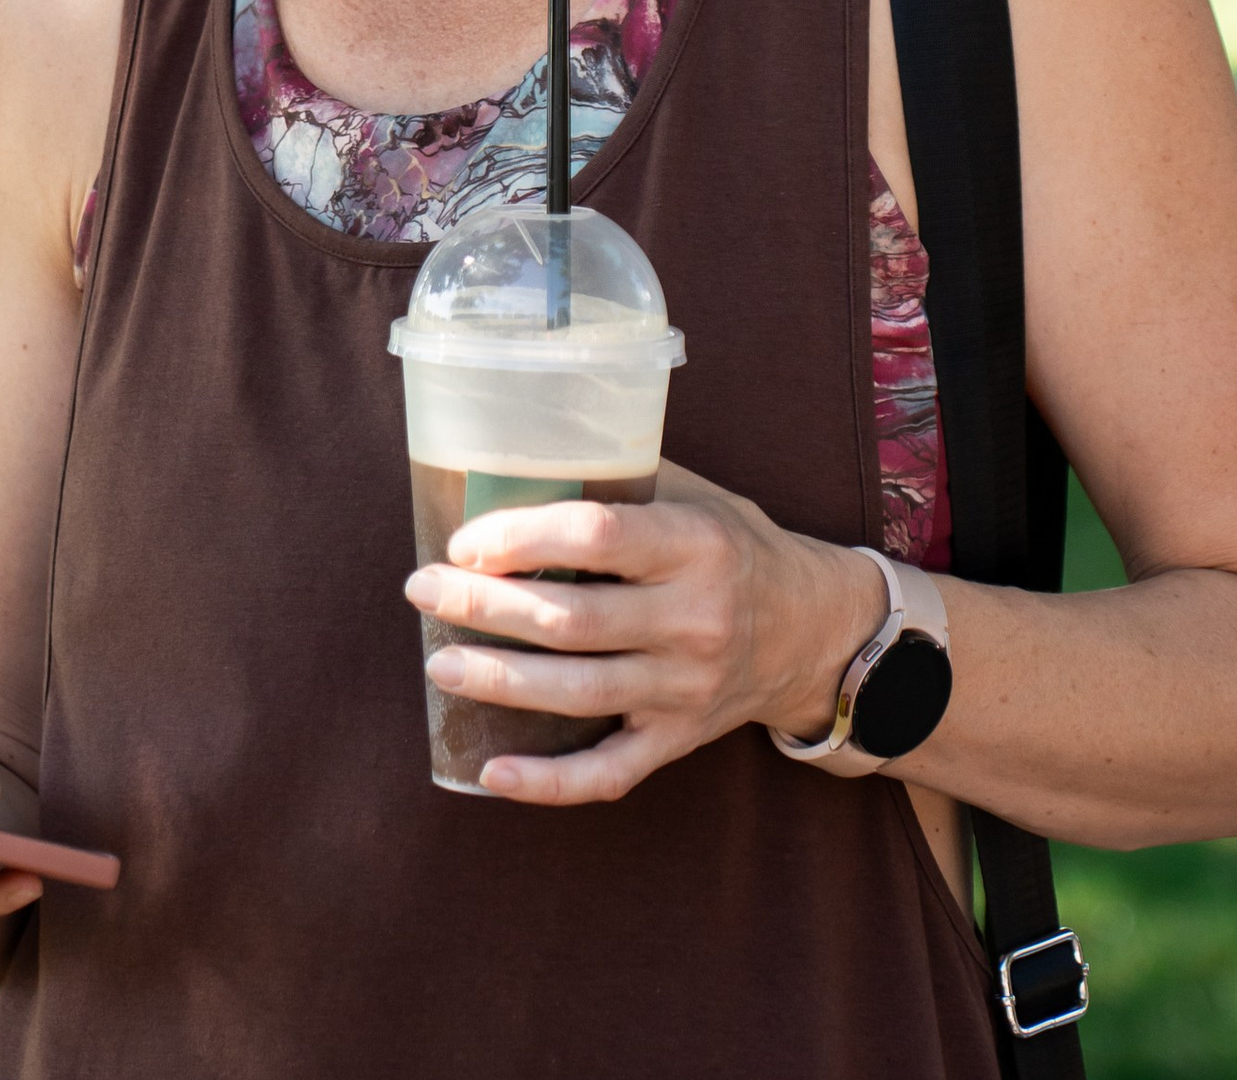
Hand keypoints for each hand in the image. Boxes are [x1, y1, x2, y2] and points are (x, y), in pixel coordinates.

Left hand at [400, 460, 887, 805]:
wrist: (813, 631)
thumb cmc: (733, 547)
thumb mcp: (695, 495)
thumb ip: (622, 479)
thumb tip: (519, 454)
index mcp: (694, 545)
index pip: (596, 536)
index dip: (522, 536)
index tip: (466, 540)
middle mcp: (693, 620)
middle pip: (571, 619)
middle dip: (485, 605)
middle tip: (423, 590)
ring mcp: (686, 688)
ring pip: (578, 693)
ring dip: (498, 681)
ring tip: (438, 662)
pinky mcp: (679, 739)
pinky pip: (610, 772)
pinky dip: (547, 782)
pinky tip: (491, 772)